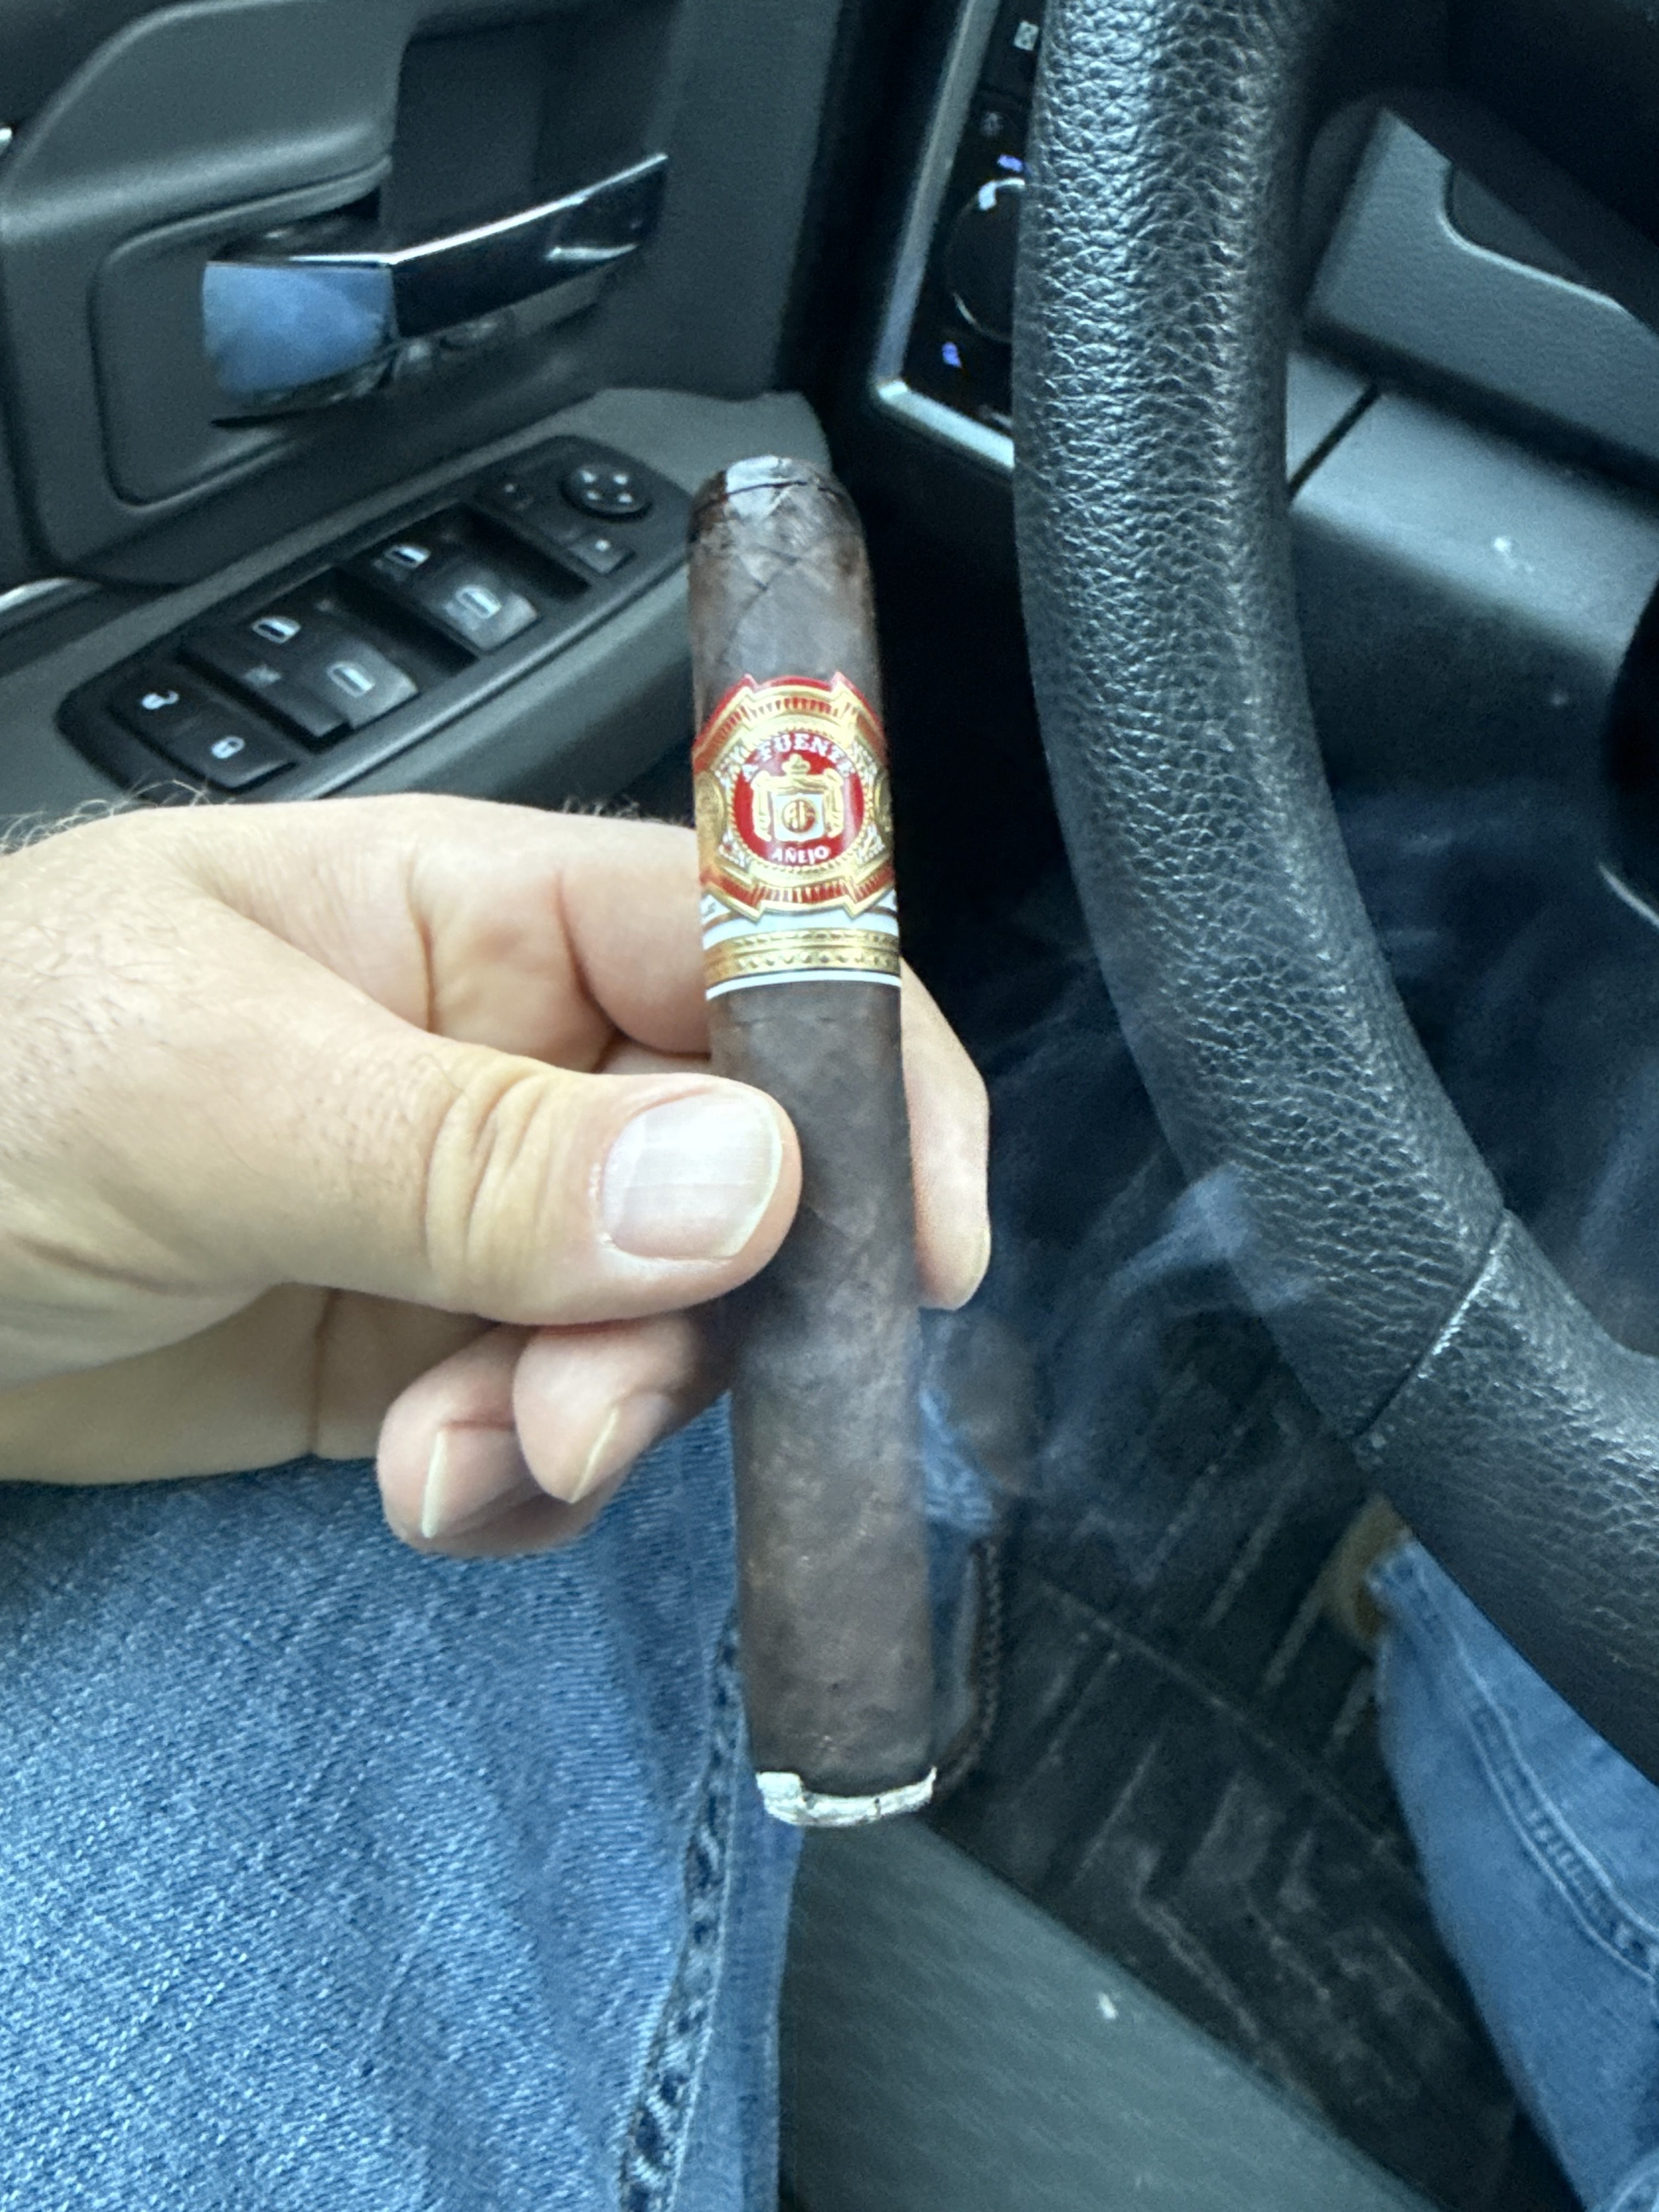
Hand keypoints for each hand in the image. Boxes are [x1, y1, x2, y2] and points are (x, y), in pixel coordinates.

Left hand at [0, 797, 988, 1553]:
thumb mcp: (205, 1091)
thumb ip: (471, 1147)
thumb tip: (739, 1185)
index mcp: (477, 913)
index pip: (748, 942)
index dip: (865, 1069)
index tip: (923, 1238)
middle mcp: (510, 1054)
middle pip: (739, 1162)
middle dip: (712, 1304)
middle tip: (596, 1411)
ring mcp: (478, 1214)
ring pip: (665, 1316)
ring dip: (609, 1412)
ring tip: (470, 1463)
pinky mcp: (431, 1351)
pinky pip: (567, 1420)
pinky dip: (533, 1481)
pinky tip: (432, 1491)